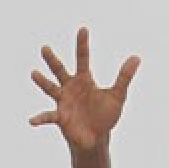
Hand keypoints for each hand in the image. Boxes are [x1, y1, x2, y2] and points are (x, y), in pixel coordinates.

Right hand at [29, 27, 140, 150]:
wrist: (96, 138)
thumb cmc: (105, 115)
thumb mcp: (117, 96)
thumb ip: (124, 77)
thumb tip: (136, 57)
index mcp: (84, 80)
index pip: (82, 58)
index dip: (83, 45)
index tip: (83, 29)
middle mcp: (70, 87)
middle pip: (60, 70)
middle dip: (52, 60)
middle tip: (45, 48)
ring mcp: (63, 101)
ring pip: (50, 89)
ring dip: (42, 82)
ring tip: (34, 73)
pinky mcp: (60, 117)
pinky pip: (48, 116)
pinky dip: (40, 118)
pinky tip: (32, 121)